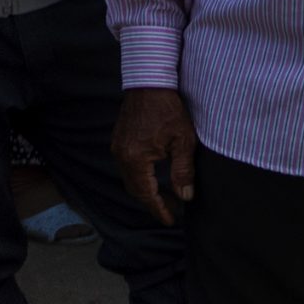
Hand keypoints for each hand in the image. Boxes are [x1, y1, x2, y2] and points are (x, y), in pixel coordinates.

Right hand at [111, 86, 197, 225]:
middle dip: (154, 203)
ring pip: (130, 179)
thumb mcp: (183, 142)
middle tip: (173, 210)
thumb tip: (185, 197)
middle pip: (135, 190)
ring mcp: (118, 147)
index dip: (159, 210)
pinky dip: (141, 177)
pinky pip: (128, 167)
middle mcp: (122, 155)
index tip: (170, 221)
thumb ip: (183, 171)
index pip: (146, 194)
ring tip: (168, 195)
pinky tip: (156, 178)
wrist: (149, 82)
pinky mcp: (119, 140)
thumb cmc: (169, 109)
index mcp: (136, 159)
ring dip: (147, 190)